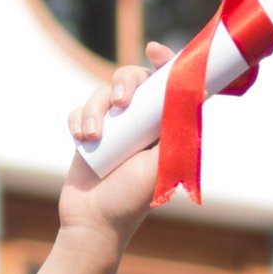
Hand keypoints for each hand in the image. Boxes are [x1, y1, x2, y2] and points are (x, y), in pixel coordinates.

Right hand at [58, 40, 177, 250]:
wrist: (95, 221)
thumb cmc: (133, 198)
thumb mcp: (163, 163)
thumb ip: (175, 129)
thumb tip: (193, 95)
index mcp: (163, 128)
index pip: (167, 86)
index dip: (165, 63)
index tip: (155, 51)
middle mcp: (139, 123)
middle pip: (133, 79)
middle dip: (125, 82)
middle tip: (121, 102)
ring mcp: (112, 127)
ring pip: (102, 92)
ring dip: (96, 109)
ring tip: (94, 136)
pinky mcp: (86, 133)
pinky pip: (80, 110)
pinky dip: (79, 119)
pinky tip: (83, 139)